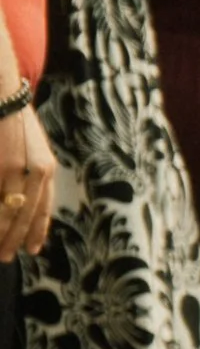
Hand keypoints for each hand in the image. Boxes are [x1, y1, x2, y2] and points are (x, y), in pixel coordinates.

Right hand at [0, 104, 57, 261]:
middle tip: (5, 258)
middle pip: (21, 214)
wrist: (2, 91)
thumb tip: (21, 198)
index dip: (37, 230)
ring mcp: (9, 168)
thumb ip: (32, 171)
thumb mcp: (33, 146)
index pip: (43, 207)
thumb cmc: (14, 120)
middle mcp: (32, 171)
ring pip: (3, 209)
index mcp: (46, 167)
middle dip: (12, 238)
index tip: (32, 249)